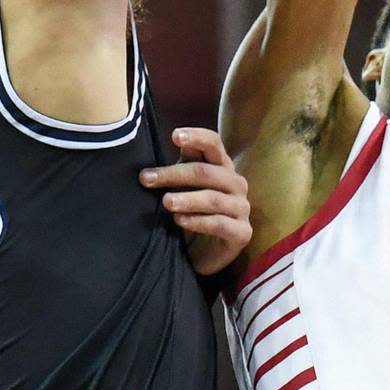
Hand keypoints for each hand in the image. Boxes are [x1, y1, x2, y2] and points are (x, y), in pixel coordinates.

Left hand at [140, 128, 251, 275]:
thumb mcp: (183, 188)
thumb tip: (151, 163)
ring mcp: (242, 208)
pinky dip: (199, 221)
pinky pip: (220, 224)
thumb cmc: (193, 213)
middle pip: (207, 172)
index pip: (214, 143)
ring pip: (214, 199)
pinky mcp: (242, 232)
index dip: (196, 138)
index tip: (174, 136)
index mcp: (222, 166)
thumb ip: (177, 170)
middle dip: (175, 174)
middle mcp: (236, 183)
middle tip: (147, 179)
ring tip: (166, 202)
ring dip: (187, 199)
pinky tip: (180, 221)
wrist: (206, 253)